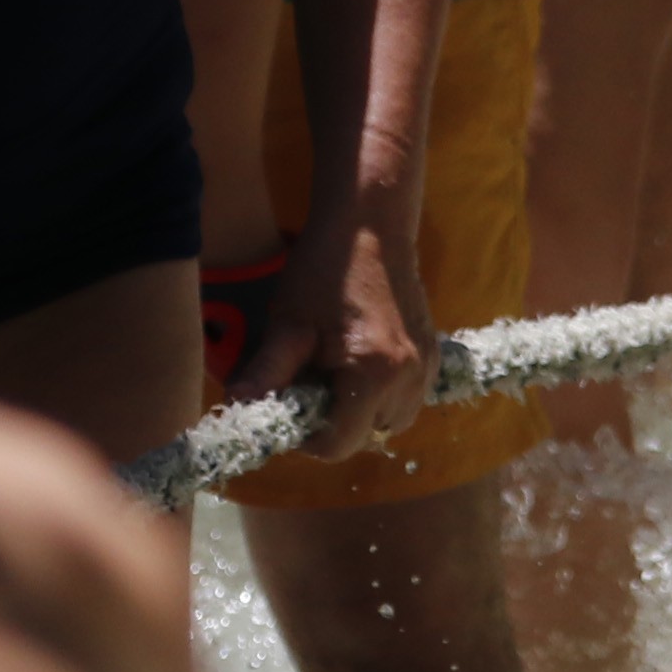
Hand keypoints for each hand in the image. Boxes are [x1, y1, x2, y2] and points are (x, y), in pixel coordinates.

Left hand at [224, 200, 431, 447]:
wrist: (372, 226)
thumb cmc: (326, 270)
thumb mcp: (289, 322)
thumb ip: (267, 372)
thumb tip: (238, 406)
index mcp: (374, 374)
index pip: (340, 445)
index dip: (308, 439)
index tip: (291, 412)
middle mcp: (409, 378)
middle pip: (369, 436)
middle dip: (336, 426)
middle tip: (310, 391)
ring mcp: (427, 366)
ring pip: (394, 420)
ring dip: (363, 413)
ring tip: (336, 378)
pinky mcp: (433, 352)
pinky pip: (409, 396)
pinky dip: (384, 395)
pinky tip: (360, 365)